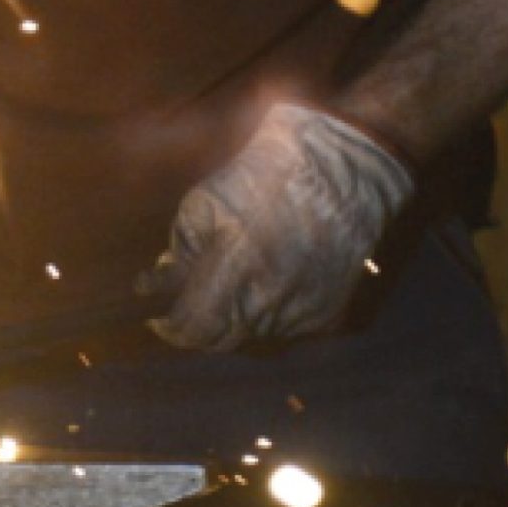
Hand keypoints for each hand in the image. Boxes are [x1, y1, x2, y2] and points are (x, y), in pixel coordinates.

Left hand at [139, 104, 414, 352]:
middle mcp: (273, 300)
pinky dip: (269, 311)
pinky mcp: (332, 312)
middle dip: (199, 323)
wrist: (350, 166)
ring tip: (234, 277)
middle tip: (188, 302)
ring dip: (235, 315)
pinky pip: (288, 326)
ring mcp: (306, 311)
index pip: (193, 328)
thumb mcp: (206, 201)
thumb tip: (162, 283)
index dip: (170, 327)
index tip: (157, 317)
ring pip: (255, 335)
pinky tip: (270, 277)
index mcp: (237, 269)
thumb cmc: (268, 172)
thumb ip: (182, 250)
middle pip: (222, 340)